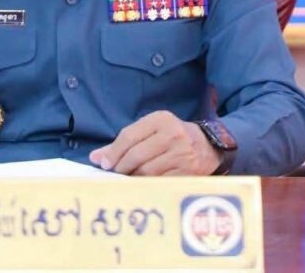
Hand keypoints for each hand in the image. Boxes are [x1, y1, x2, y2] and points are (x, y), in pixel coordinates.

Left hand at [88, 110, 220, 175]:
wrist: (209, 146)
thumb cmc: (172, 138)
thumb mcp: (150, 131)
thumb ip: (123, 142)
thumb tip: (95, 158)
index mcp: (161, 119)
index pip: (130, 136)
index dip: (113, 152)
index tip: (104, 164)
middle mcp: (173, 134)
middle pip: (137, 155)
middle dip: (122, 167)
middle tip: (115, 174)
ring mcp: (182, 154)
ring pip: (147, 170)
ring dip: (134, 178)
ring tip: (128, 179)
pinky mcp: (188, 172)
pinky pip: (161, 182)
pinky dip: (148, 185)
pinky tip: (142, 185)